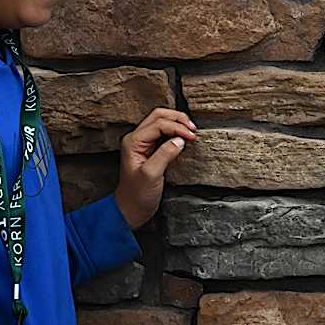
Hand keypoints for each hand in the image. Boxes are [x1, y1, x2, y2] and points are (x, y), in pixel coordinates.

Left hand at [113, 108, 197, 229]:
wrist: (131, 208)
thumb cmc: (137, 194)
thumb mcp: (152, 175)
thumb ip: (165, 154)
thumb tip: (180, 140)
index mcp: (133, 142)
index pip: (159, 124)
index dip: (177, 127)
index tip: (192, 137)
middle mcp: (136, 139)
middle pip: (159, 116)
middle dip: (178, 119)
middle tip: (193, 130)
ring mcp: (142, 143)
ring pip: (161, 121)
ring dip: (178, 123)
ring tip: (191, 132)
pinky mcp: (150, 149)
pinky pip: (163, 133)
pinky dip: (176, 131)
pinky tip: (185, 138)